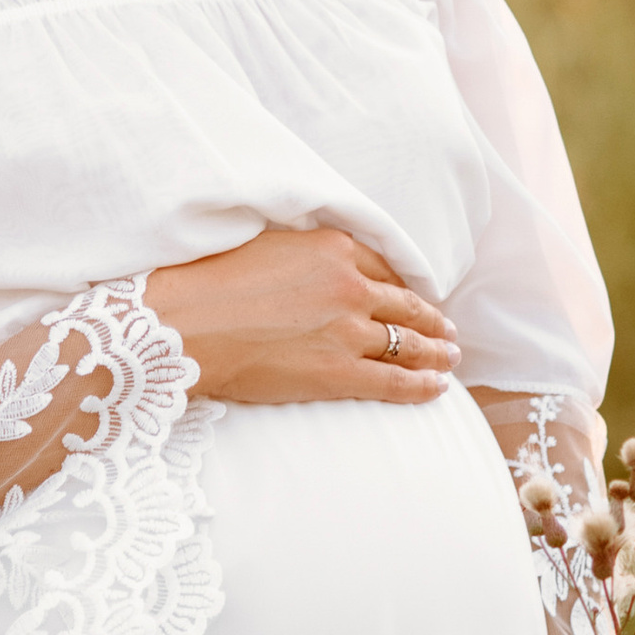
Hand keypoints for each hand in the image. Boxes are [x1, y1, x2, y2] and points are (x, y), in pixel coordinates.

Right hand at [145, 224, 455, 405]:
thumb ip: (307, 256)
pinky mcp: (339, 372)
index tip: (416, 300)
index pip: (386, 270)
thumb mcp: (269, 246)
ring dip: (435, 353)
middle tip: (449, 332)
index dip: (406, 289)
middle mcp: (351, 286)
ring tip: (449, 359)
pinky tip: (437, 388)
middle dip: (433, 321)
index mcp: (334, 248)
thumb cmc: (211, 284)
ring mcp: (348, 331)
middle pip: (406, 307)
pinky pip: (396, 381)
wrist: (185, 324)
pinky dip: (422, 385)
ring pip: (408, 344)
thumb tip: (322, 268)